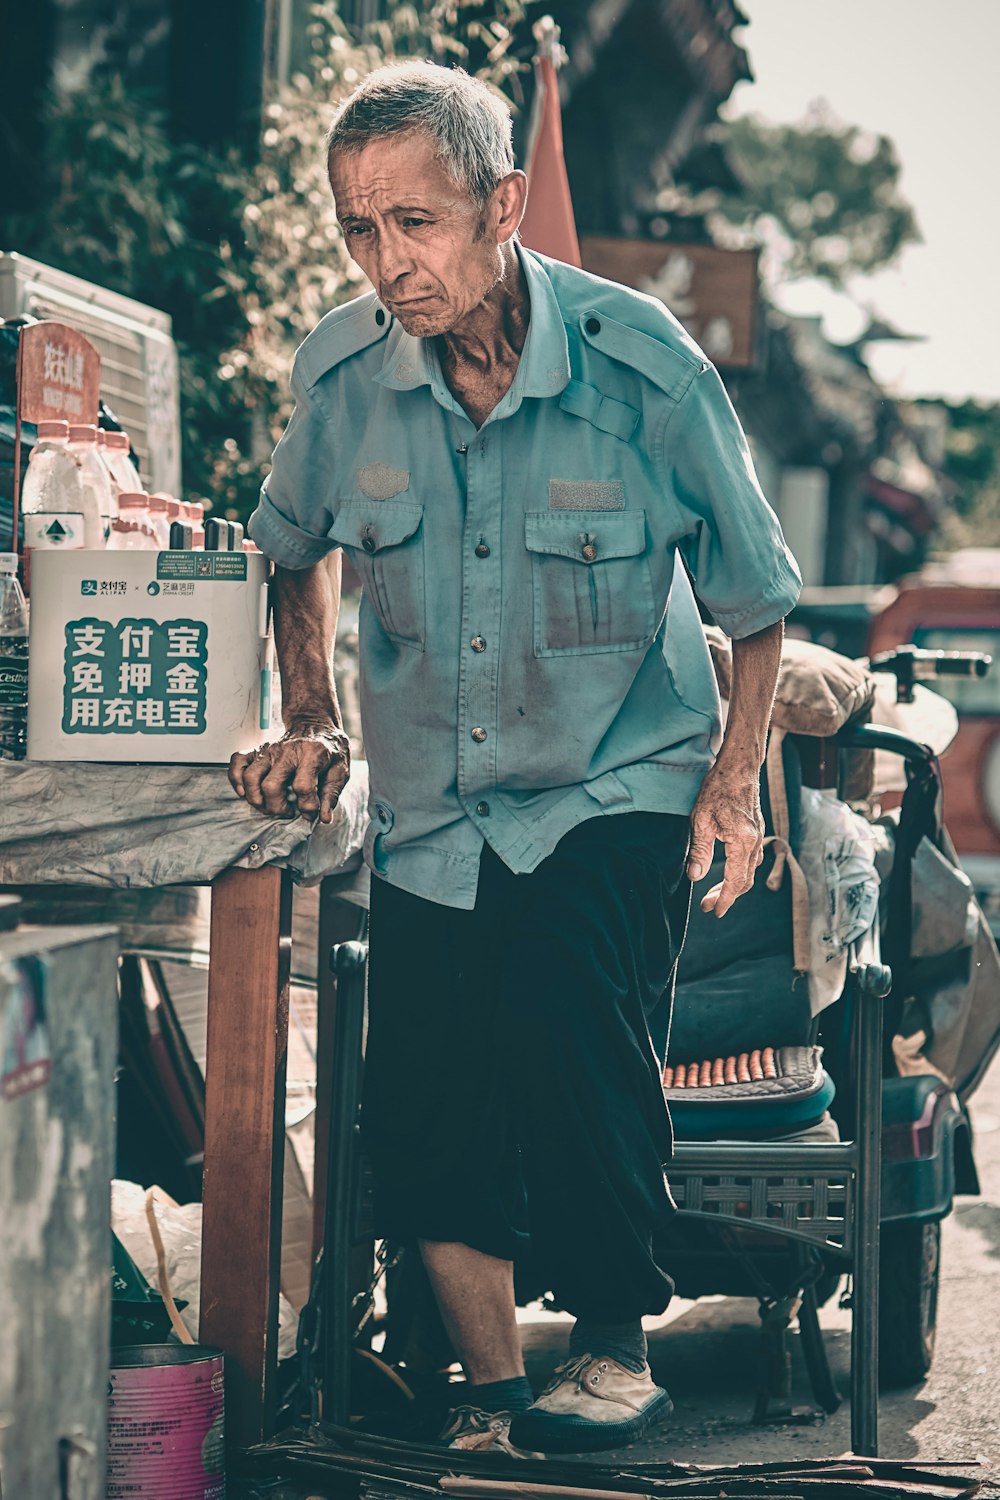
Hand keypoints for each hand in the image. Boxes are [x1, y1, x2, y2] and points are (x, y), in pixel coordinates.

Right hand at [229, 723, 350, 823]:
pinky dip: (236, 780)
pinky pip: (237, 762)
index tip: (311, 812)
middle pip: (271, 785)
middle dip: (277, 807)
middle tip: (287, 811)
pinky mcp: (258, 750)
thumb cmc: (328, 749)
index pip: (303, 786)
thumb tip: (324, 818)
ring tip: (268, 805)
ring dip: (256, 799)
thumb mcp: (340, 770)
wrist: (316, 723)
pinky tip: (246, 791)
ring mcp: (269, 750)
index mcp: (312, 754)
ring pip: (250, 777)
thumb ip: (331, 795)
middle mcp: (287, 751)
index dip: (307, 806)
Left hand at [686, 759, 763, 917]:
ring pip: (749, 871)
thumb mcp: (701, 820)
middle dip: (727, 897)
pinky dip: (741, 872)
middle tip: (708, 906)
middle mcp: (755, 843)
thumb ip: (700, 851)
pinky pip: (752, 860)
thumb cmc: (719, 789)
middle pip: (745, 881)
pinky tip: (729, 872)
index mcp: (743, 842)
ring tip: (715, 894)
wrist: (739, 767)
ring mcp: (758, 837)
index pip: (735, 882)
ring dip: (734, 886)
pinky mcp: (756, 831)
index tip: (713, 912)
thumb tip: (695, 877)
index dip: (724, 900)